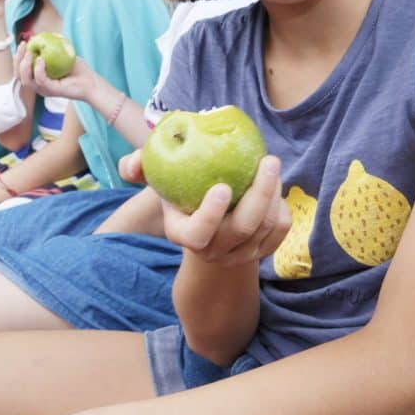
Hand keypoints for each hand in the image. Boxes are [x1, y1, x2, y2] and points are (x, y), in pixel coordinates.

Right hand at [14, 41, 97, 99]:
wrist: (91, 81)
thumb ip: (51, 48)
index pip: (20, 71)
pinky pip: (40, 81)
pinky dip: (38, 70)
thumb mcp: (62, 55)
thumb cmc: (78, 70)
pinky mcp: (52, 91)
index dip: (18, 57)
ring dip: (25, 66)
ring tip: (30, 52)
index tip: (23, 43)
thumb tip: (41, 37)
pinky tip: (41, 59)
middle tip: (23, 45)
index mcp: (38, 79)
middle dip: (17, 60)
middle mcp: (39, 86)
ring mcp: (45, 90)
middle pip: (19, 76)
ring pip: (26, 81)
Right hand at [118, 150, 291, 266]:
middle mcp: (211, 249)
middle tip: (268, 160)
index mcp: (182, 233)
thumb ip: (137, 166)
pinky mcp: (261, 250)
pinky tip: (274, 186)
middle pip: (241, 229)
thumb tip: (132, 165)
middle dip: (259, 194)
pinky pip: (280, 230)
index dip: (211, 215)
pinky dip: (282, 207)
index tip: (224, 186)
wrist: (205, 218)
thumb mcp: (156, 176)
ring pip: (265, 227)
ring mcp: (238, 254)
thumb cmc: (178, 187)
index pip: (197, 235)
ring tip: (270, 165)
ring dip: (273, 194)